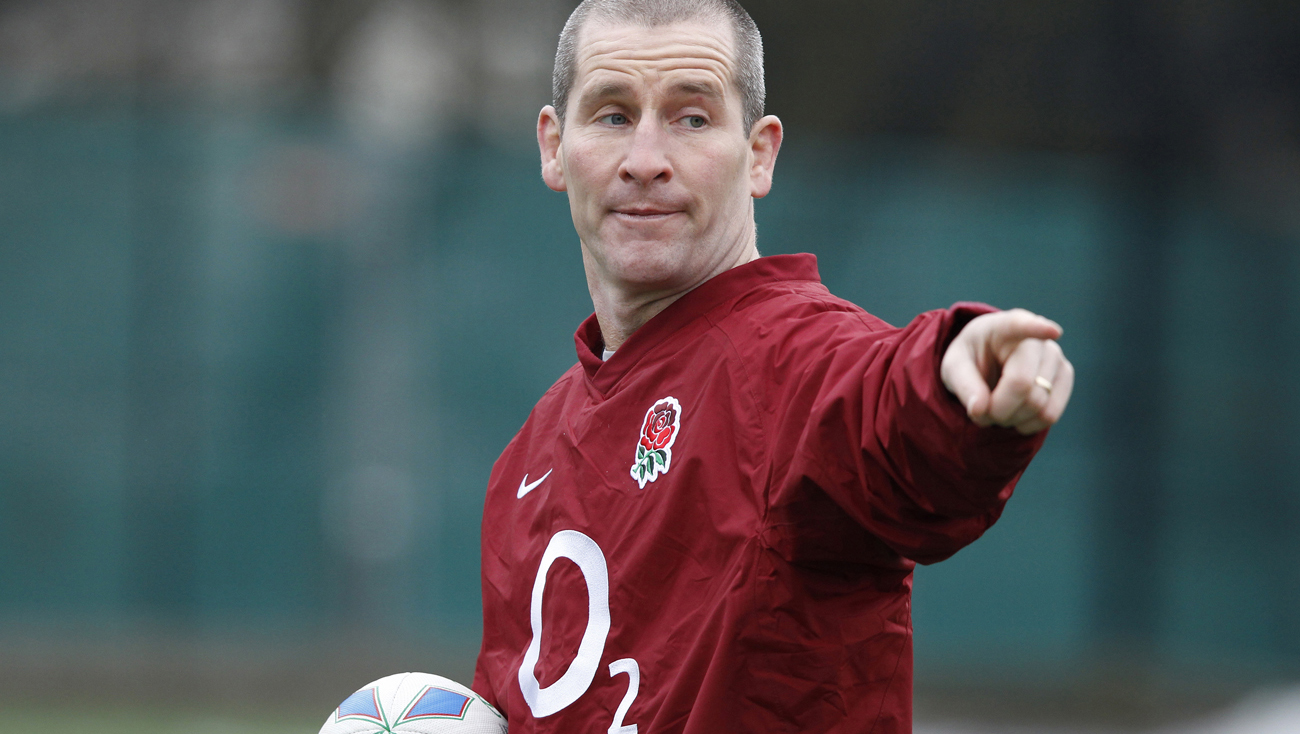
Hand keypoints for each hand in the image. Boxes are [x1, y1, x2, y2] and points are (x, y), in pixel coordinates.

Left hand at [940, 309, 1073, 434]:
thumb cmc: (971, 359)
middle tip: (982, 409)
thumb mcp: (954, 367)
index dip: (1037, 329)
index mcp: (1004, 327)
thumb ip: (963, 386)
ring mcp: (1056, 358)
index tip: (1053, 332)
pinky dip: (1027, 425)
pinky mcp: (1064, 378)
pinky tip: (1015, 416)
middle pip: (1021, 385)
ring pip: (1037, 404)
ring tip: (997, 409)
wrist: (988, 361)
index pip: (1022, 325)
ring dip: (1010, 418)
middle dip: (996, 409)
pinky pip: (1050, 414)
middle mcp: (1037, 339)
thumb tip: (980, 410)